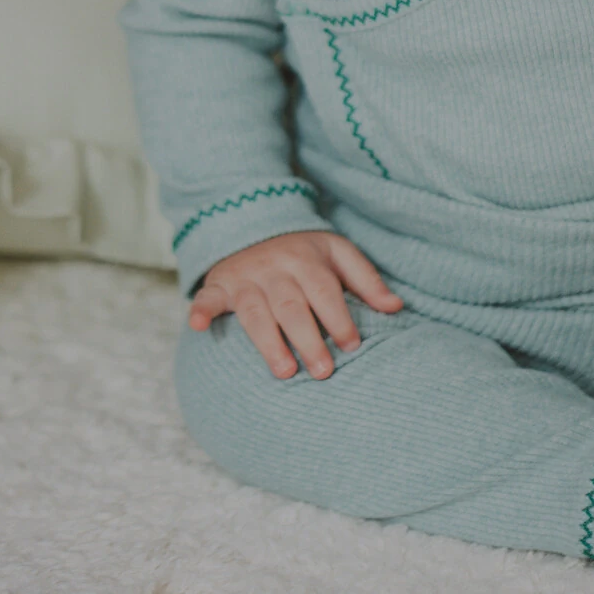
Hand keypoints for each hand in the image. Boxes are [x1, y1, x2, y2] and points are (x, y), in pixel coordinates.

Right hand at [189, 229, 402, 379]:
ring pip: (256, 312)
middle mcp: (276, 269)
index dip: (339, 318)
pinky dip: (201, 309)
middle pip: (293, 307)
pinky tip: (197, 325)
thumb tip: (396, 307)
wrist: (254, 221)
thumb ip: (366, 280)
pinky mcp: (220, 284)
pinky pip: (208, 296)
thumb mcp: (338, 252)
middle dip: (308, 339)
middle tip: (324, 372)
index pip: (325, 292)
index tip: (352, 346)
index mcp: (308, 260)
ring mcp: (246, 277)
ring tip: (284, 372)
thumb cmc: (304, 250)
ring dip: (268, 342)